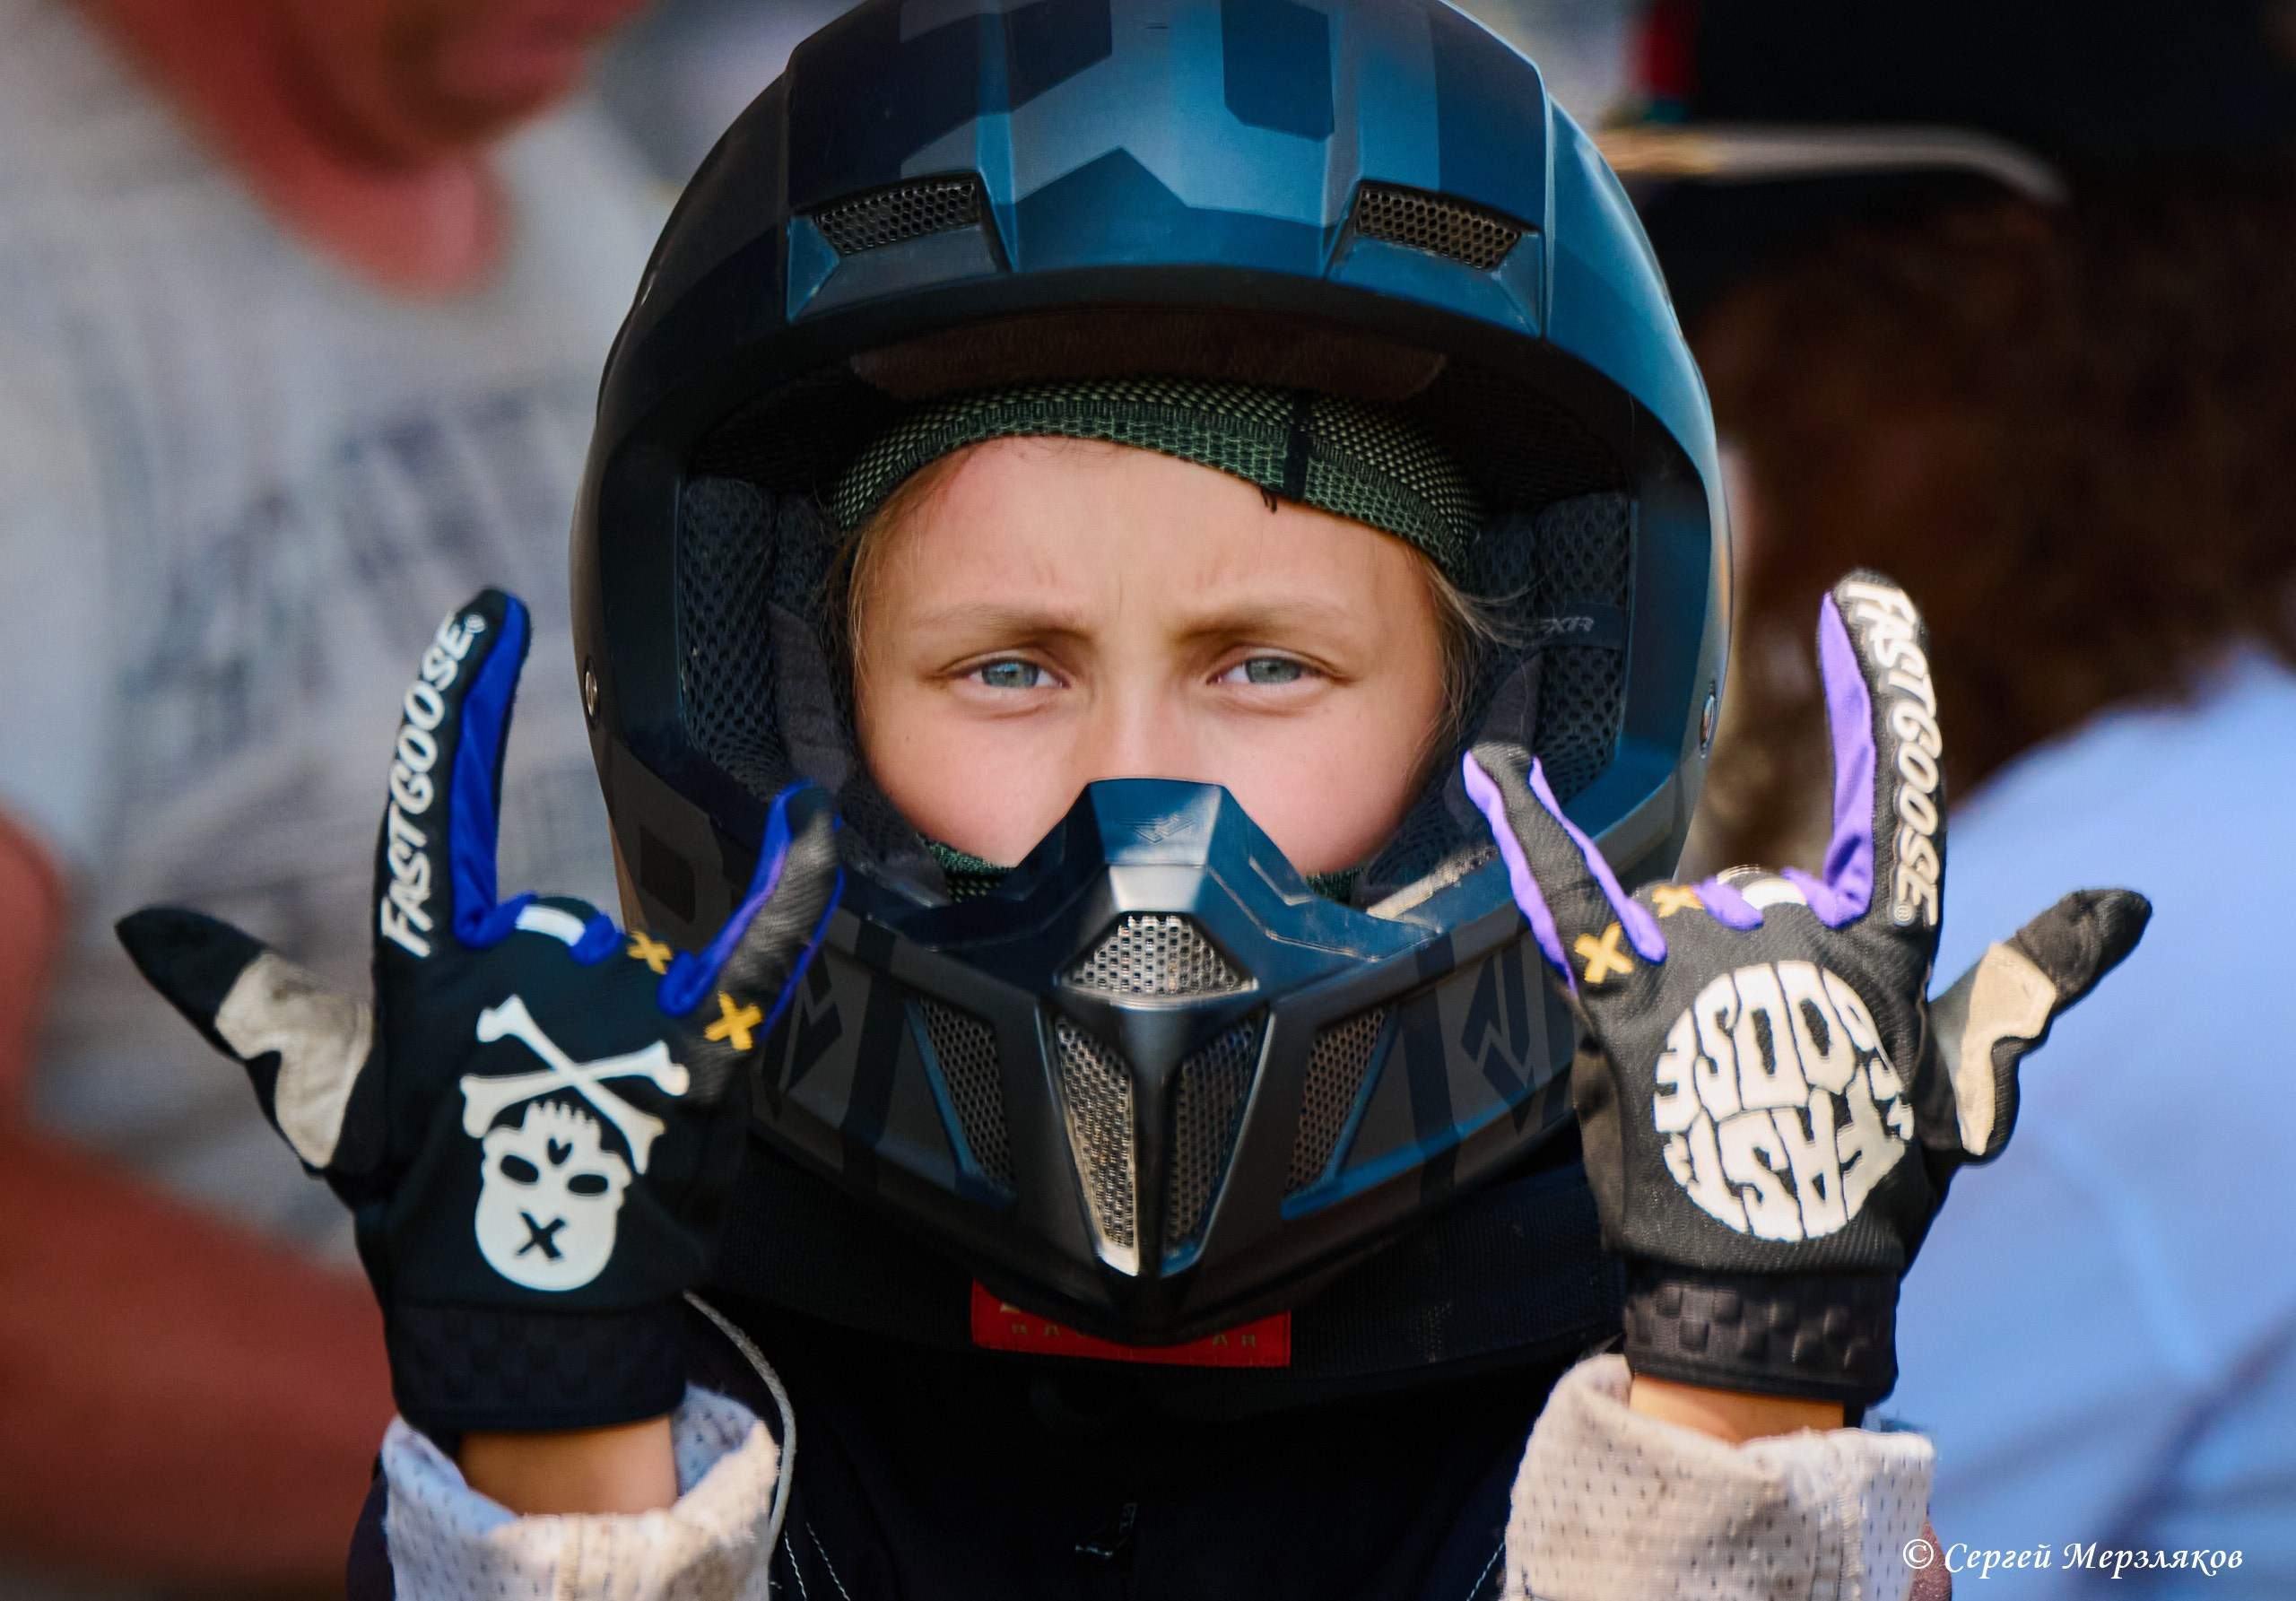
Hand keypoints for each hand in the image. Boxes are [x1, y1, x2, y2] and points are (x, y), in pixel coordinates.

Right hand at [116, 589, 839, 1438]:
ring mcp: (610, 1015)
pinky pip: (756, 953)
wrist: (527, 1320)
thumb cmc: (424, 1208)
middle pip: (549, 931)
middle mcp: (516, 976)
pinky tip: (813, 825)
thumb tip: (149, 927)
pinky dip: (794, 887)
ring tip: (586, 1127)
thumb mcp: (326, 1102)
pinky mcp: (698, 1060)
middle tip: (524, 1107)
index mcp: (425, 976)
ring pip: (626, 966)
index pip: (426, 810)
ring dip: (609, 1034)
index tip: (487, 619)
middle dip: (542, 1010)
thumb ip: (250, 1001)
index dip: (452, 707)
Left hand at [1465, 569, 2146, 1405]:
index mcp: (1882, 951)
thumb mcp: (1961, 1083)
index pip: (1895, 799)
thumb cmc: (1868, 1186)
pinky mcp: (1629, 1004)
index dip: (1887, 698)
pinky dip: (1532, 832)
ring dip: (1681, 989)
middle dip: (1746, 971)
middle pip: (1753, 894)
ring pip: (1679, 920)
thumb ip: (2027, 982)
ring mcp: (1710, 968)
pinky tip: (1495, 770)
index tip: (1866, 600)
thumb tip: (2126, 904)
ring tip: (1706, 1089)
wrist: (1769, 1285)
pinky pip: (1574, 900)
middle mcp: (1799, 940)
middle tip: (1763, 1077)